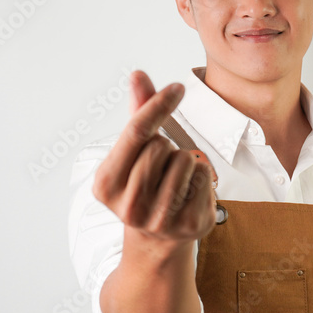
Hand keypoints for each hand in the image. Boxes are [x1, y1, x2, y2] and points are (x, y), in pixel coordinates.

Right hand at [93, 70, 215, 244]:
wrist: (157, 238)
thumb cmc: (144, 183)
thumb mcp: (134, 152)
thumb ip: (138, 113)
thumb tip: (138, 74)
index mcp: (106, 184)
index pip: (135, 133)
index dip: (157, 105)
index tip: (177, 87)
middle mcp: (129, 207)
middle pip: (161, 145)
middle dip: (166, 145)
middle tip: (160, 165)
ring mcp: (160, 219)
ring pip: (185, 159)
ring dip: (185, 160)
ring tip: (175, 178)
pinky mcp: (191, 225)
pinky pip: (206, 176)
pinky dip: (203, 175)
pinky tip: (190, 191)